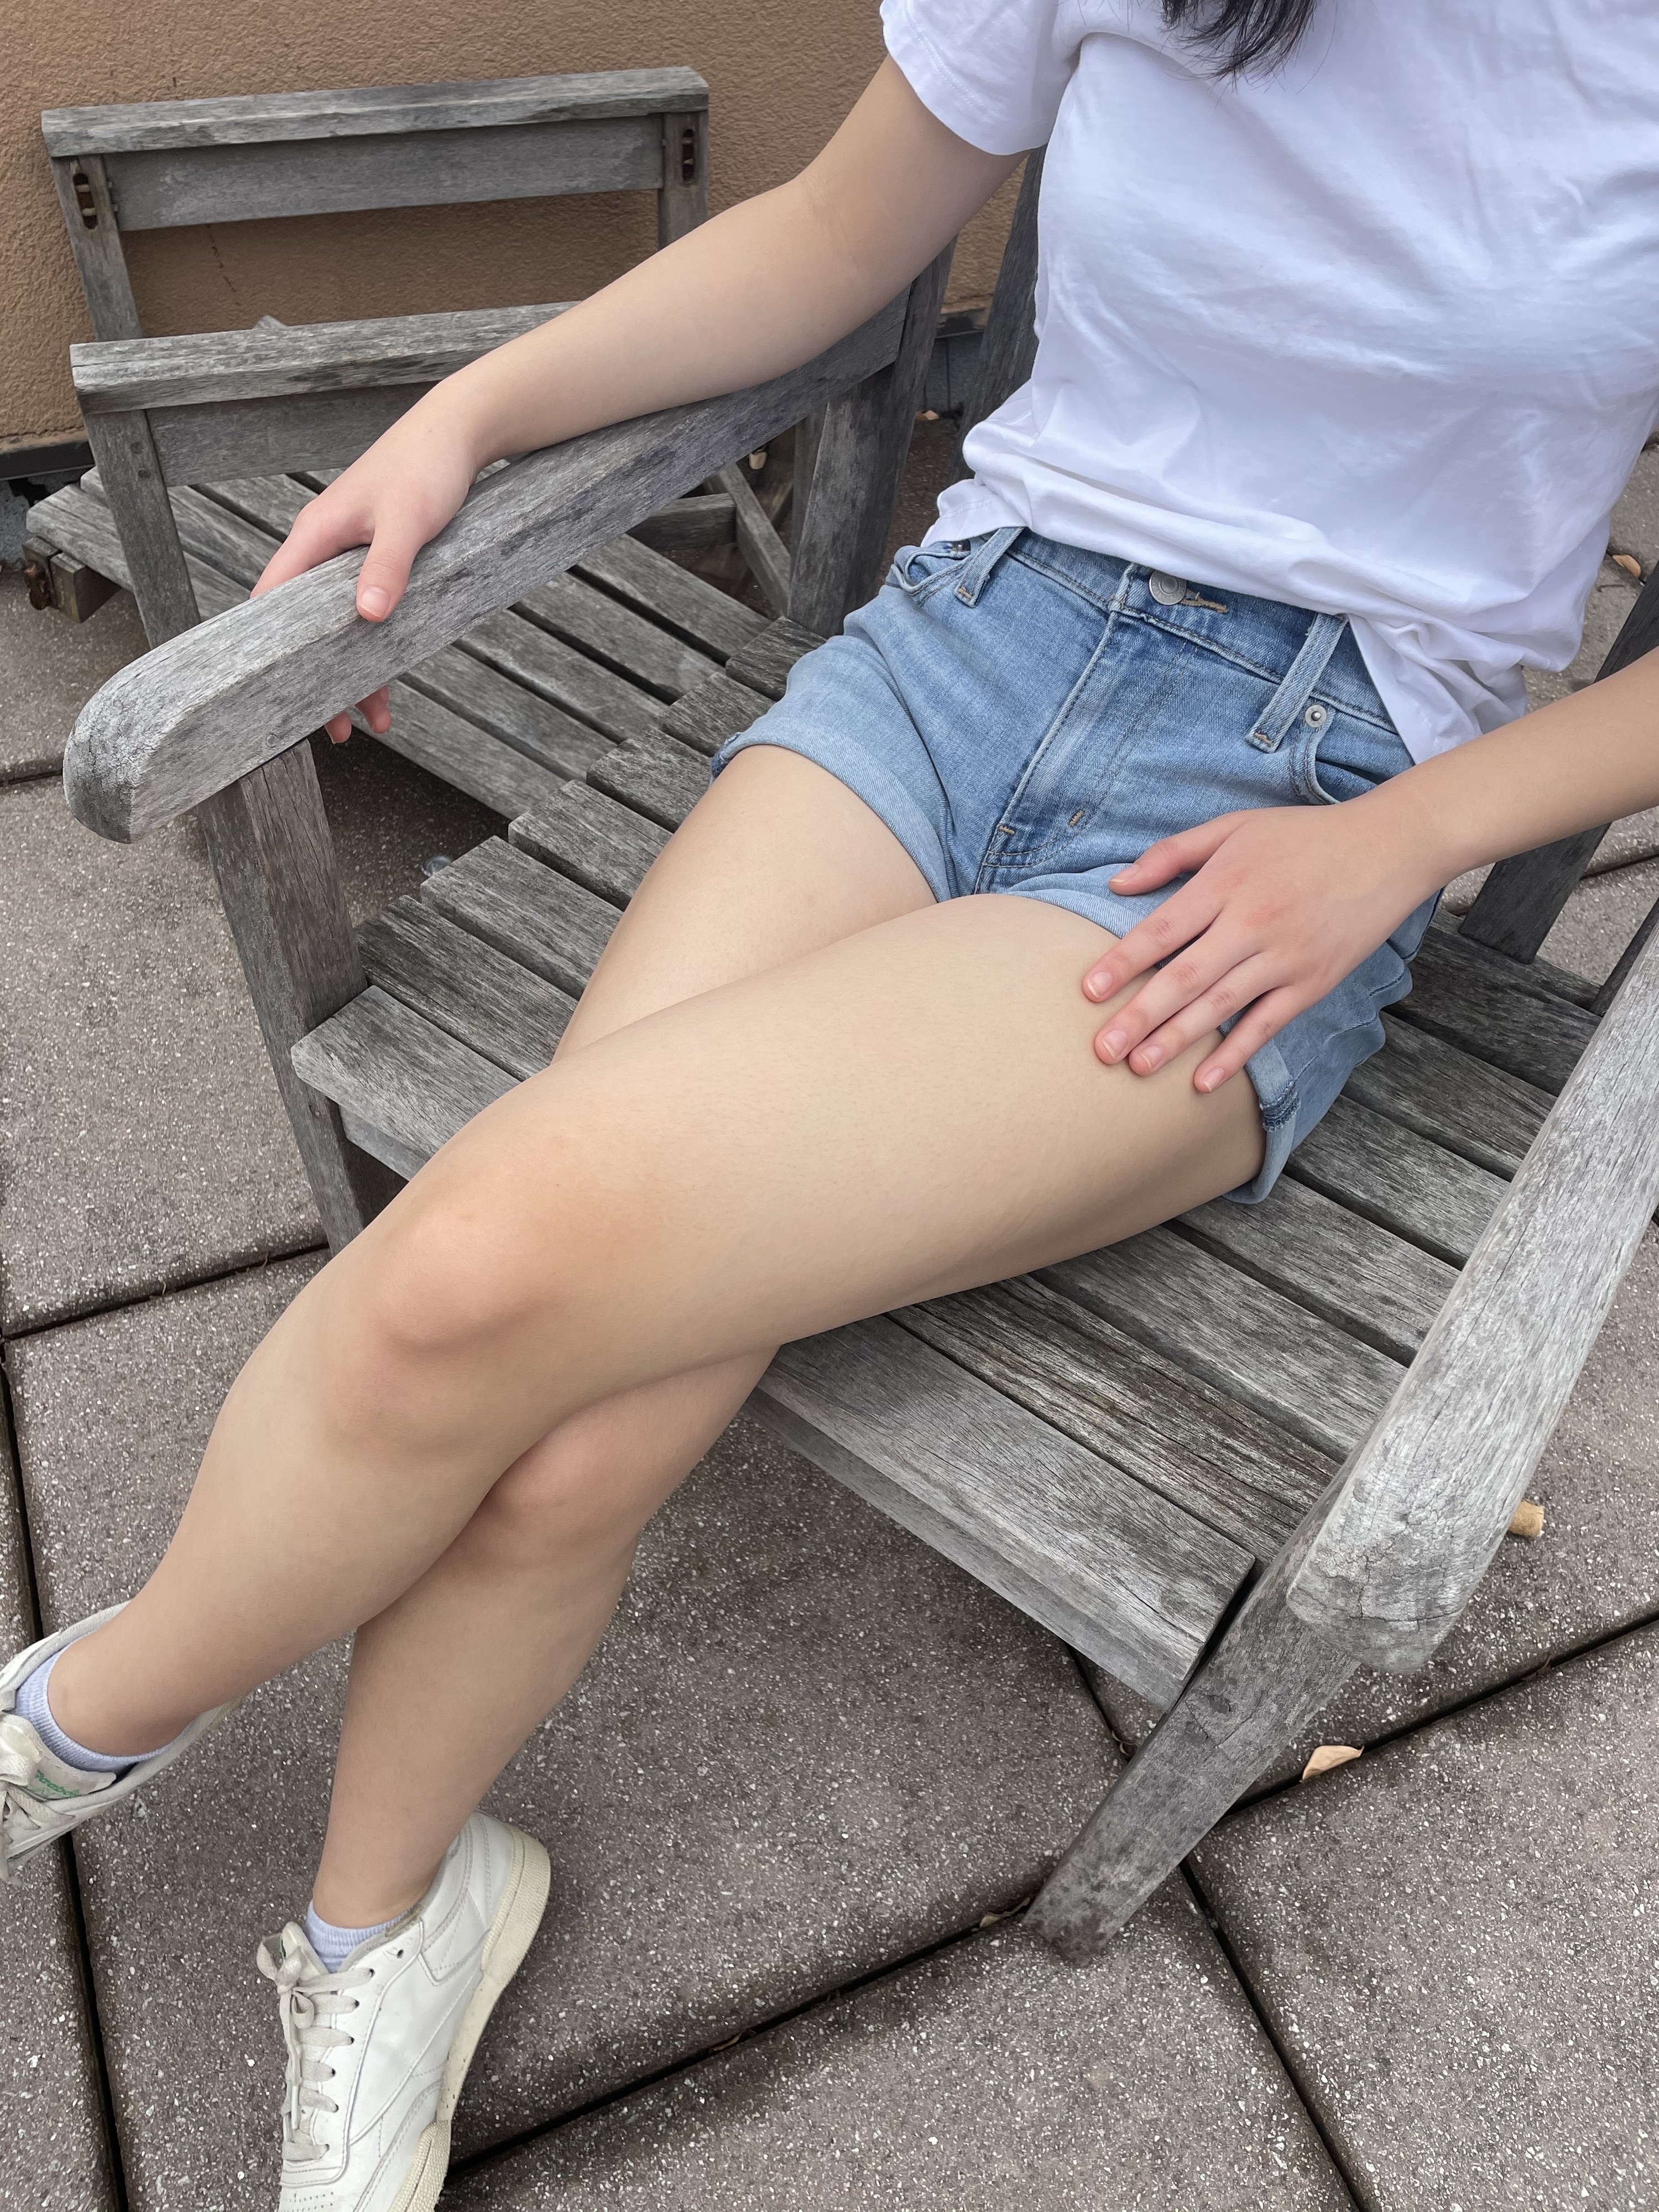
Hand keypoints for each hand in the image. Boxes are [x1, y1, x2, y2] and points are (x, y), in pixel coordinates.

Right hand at [249, 399, 482, 742]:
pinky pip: (368, 614)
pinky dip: (377, 649)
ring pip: (339, 626)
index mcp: (315, 535)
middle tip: (329, 728)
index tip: (273, 693)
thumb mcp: (408, 521)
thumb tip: (367, 616)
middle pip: (304, 625)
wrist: (459, 433)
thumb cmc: (426, 466)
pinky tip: (389, 681)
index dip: (268, 648)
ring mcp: (352, 558)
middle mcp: (326, 549)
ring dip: (352, 671)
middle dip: (314, 676)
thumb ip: (388, 568)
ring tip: (367, 721)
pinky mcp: (380, 563)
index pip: (272, 599)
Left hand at [1080, 799, 1439, 1093]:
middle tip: (1101, 1050)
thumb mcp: (1235, 826)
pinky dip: (1234, 1055)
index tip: (1089, 991)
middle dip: (1140, 1015)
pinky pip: (1266, 1025)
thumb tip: (1117, 884)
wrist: (1387, 848)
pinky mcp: (1312, 982)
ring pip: (1221, 1006)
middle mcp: (1253, 922)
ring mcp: (1285, 956)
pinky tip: (1202, 1082)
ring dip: (1177, 1040)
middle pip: (1186, 976)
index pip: (1164, 929)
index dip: (1124, 961)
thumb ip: (1173, 853)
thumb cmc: (1302, 836)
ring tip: (1137, 1067)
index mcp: (1226, 882)